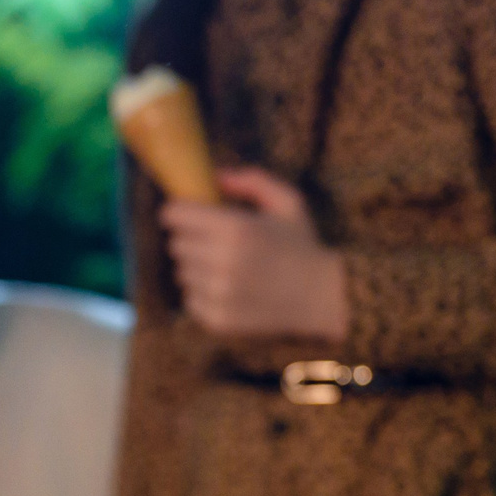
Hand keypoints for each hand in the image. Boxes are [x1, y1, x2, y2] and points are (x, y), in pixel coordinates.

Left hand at [160, 167, 349, 341]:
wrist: (321, 297)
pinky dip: (202, 293)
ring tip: (226, 267)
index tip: (187, 215)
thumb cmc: (302, 245)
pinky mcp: (217, 319)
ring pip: (181, 272)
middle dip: (190, 239)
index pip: (174, 215)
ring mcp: (218, 293)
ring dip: (196, 267)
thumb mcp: (286, 202)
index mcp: (235, 228)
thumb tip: (214, 176)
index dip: (179, 212)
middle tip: (213, 242)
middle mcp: (222, 261)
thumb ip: (251, 181)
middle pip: (175, 244)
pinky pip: (189, 299)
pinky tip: (228, 289)